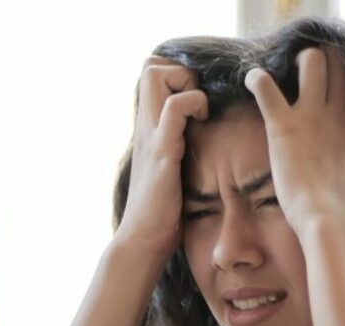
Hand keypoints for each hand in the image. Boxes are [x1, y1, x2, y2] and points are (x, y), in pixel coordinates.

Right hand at [114, 56, 208, 262]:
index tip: (197, 100)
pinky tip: (202, 124)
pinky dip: (193, 104)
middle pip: (150, 65)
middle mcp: (145, 126)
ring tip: (200, 112)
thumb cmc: (160, 212)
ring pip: (156, 75)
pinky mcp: (162, 151)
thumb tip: (200, 142)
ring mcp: (151, 136)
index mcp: (148, 129)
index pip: (152, 73)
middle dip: (181, 71)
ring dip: (186, 84)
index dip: (177, 74)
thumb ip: (176, 149)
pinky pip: (173, 109)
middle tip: (198, 102)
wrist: (143, 241)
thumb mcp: (169, 170)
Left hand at [244, 46, 344, 236]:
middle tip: (312, 72)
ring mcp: (313, 115)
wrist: (334, 219)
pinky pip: (265, 87)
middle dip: (327, 58)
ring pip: (312, 60)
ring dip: (299, 60)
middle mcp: (341, 111)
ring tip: (288, 69)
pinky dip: (256, 79)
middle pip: (341, 61)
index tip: (344, 85)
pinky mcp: (284, 125)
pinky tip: (253, 80)